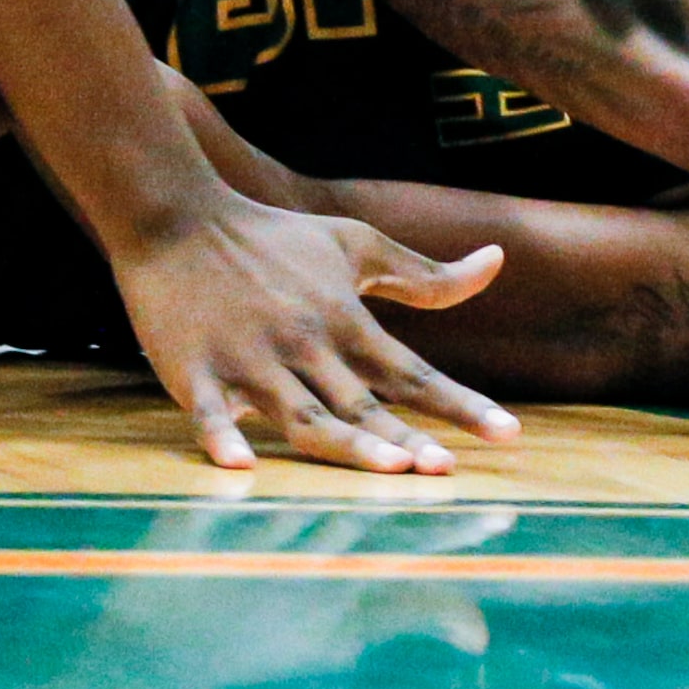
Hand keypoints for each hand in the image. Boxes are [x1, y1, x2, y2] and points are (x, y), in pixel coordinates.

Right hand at [114, 186, 523, 473]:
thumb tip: (497, 261)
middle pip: (364, 404)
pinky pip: (208, 412)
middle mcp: (306, 345)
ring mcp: (250, 361)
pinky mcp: (194, 371)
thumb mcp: (358, 243)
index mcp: (346, 321)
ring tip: (390, 470)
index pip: (415, 374)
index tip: (509, 435)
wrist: (178, 218)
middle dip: (407, 438)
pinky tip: (239, 465)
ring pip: (302, 415)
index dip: (463, 405)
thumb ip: (426, 273)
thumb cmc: (275, 237)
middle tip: (449, 469)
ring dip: (345, 444)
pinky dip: (221, 437)